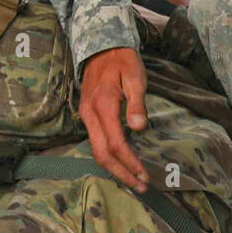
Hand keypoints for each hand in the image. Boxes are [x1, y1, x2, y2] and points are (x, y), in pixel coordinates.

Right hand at [79, 46, 149, 192]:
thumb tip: (139, 127)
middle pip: (102, 154)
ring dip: (115, 168)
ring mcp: (87, 115)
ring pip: (97, 150)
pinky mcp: (88, 114)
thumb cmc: (123, 60)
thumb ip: (137, 103)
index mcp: (103, 105)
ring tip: (134, 179)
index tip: (145, 175)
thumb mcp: (135, 76)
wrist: (101, 46)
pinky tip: (122, 161)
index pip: (116, 143)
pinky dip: (109, 156)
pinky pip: (96, 141)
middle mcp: (90, 114)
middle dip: (121, 173)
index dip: (130, 162)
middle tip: (141, 186)